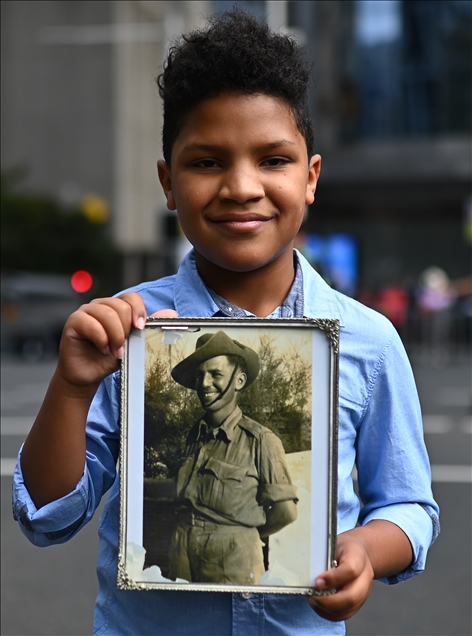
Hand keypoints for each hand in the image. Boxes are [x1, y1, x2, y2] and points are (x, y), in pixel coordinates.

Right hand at [56, 293, 172, 389]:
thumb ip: (150, 328)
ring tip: (114, 351)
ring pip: (107, 314)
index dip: (138, 311)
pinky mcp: (74, 321)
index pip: (131, 298)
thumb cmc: (110, 358)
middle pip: (121, 306)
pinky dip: (101, 340)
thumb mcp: (134, 344)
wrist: (89, 375)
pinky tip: (102, 350)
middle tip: (123, 347)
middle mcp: (101, 305)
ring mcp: (86, 311)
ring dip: (115, 337)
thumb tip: (172, 313)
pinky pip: (91, 324)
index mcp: (116, 307)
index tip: (140, 328)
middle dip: (126, 330)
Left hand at [307, 533, 373, 621]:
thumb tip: (309, 571)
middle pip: (352, 596)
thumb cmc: (344, 549)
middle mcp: (365, 578)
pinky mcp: (358, 603)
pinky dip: (330, 614)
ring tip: (313, 600)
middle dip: (329, 601)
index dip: (333, 578)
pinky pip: (344, 615)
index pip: (350, 571)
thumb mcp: (334, 544)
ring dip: (327, 609)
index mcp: (359, 558)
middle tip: (312, 596)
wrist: (359, 553)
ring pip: (348, 609)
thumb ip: (325, 556)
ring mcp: (363, 593)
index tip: (317, 581)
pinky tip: (319, 605)